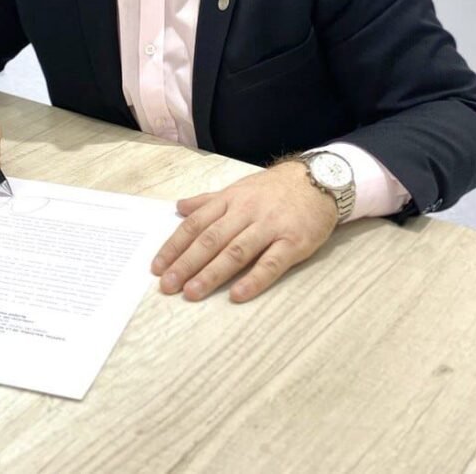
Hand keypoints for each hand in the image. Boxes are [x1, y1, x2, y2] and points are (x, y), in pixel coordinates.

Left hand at [151, 161, 339, 302]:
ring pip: (236, 252)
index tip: (157, 266)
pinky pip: (271, 263)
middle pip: (211, 240)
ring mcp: (270, 227)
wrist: (317, 180)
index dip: (175, 245)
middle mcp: (246, 212)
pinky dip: (253, 280)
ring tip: (192, 293)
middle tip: (167, 285)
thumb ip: (209, 201)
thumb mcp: (239, 188)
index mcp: (230, 200)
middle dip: (186, 263)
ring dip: (212, 274)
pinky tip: (236, 295)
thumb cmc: (274, 189)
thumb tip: (179, 208)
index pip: (196, 224)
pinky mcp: (293, 242)